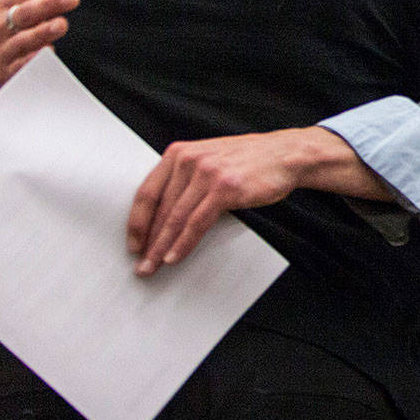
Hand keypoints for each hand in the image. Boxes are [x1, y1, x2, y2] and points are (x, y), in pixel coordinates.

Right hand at [0, 0, 79, 123]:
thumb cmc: (5, 30)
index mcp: (9, 3)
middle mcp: (2, 24)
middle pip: (25, 11)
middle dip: (48, 3)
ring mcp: (2, 50)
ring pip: (21, 39)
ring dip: (41, 32)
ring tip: (61, 24)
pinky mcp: (4, 75)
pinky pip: (17, 70)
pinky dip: (30, 63)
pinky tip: (45, 56)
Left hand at [127, 127, 360, 274]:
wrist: (285, 155)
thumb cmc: (248, 161)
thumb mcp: (209, 159)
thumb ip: (185, 177)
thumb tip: (164, 214)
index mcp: (179, 153)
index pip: (147, 192)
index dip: (137, 222)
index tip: (133, 243)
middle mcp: (189, 160)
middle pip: (160, 209)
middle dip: (148, 241)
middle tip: (141, 263)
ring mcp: (207, 173)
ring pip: (176, 218)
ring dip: (162, 247)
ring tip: (153, 266)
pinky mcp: (225, 188)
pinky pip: (197, 222)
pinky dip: (183, 243)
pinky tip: (175, 257)